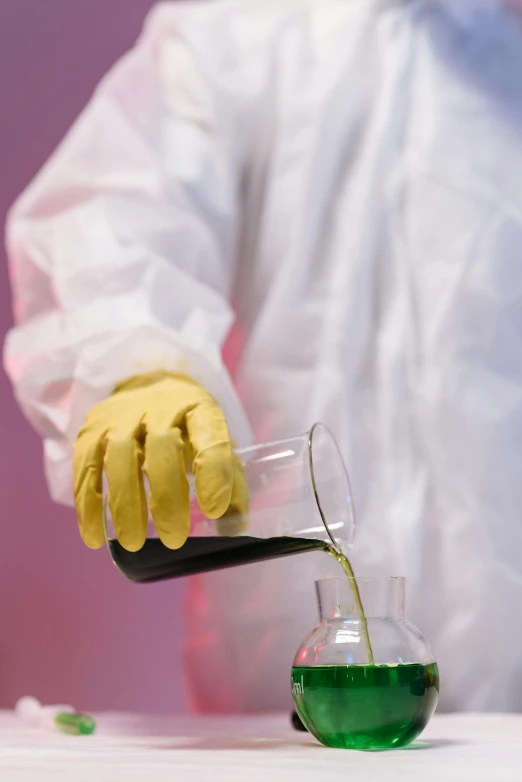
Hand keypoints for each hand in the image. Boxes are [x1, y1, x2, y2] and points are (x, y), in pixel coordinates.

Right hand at [73, 372, 247, 550]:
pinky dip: (88, 507)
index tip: (213, 511)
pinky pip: (85, 469)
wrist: (147, 387)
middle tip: (173, 539)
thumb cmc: (188, 426)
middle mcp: (160, 408)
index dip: (213, 475)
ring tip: (133, 544)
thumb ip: (228, 481)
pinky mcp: (91, 431)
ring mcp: (121, 417)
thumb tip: (234, 529)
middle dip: (167, 497)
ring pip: (119, 457)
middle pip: (161, 448)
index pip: (210, 438)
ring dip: (125, 505)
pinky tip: (97, 538)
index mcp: (199, 410)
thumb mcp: (214, 442)